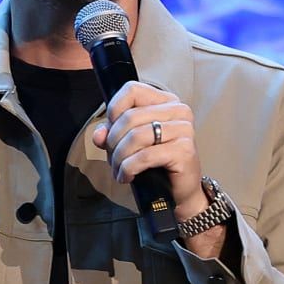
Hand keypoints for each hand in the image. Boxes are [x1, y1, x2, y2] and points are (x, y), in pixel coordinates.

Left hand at [92, 81, 227, 257]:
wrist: (179, 192)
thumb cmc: (156, 165)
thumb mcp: (130, 144)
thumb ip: (113, 133)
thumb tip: (99, 135)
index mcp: (165, 101)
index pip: (132, 90)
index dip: (114, 110)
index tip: (110, 132)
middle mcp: (178, 110)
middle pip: (130, 117)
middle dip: (114, 142)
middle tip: (113, 159)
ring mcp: (184, 129)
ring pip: (135, 136)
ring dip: (119, 157)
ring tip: (119, 170)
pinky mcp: (184, 150)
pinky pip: (145, 156)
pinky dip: (129, 168)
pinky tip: (126, 177)